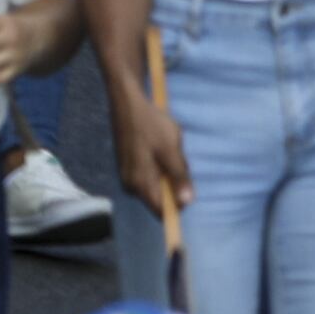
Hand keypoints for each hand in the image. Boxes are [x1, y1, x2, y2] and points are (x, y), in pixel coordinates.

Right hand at [106, 72, 193, 226]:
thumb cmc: (150, 124)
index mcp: (140, 184)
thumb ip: (179, 177)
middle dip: (173, 183)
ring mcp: (127, 177)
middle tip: (176, 158)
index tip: (186, 184)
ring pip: (156, 186)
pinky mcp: (127, 168)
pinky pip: (149, 176)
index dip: (178, 204)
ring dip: (167, 173)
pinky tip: (157, 147)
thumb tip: (187, 203)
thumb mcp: (170, 149)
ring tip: (165, 149)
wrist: (127, 102)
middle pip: (161, 198)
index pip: (163, 212)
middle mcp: (130, 185)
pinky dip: (158, 166)